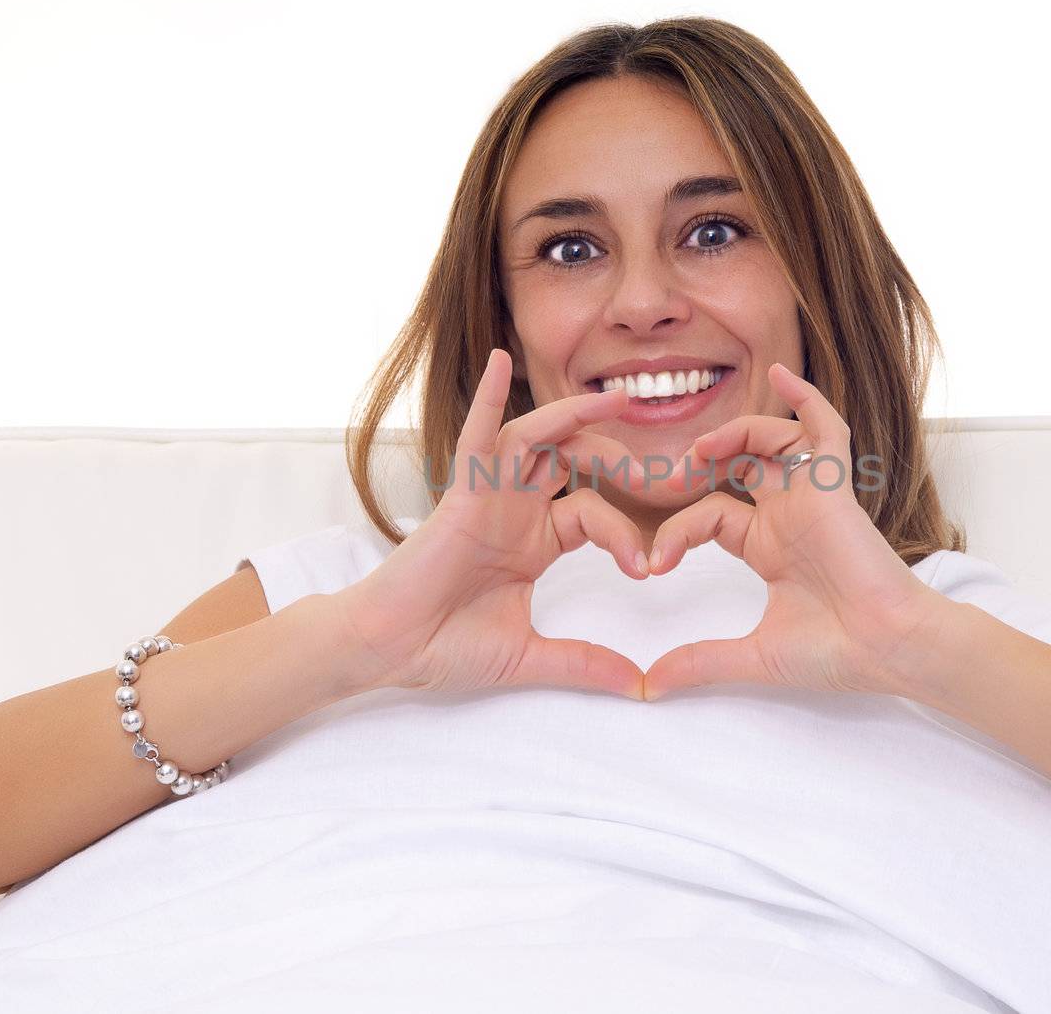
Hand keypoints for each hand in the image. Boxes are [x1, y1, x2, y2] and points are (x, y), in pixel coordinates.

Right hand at [332, 348, 651, 699]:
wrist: (391, 651)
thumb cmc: (445, 645)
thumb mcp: (532, 655)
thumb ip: (585, 663)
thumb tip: (640, 688)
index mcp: (534, 539)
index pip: (594, 514)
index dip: (626, 534)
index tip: (645, 571)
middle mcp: (514, 508)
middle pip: (573, 460)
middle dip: (616, 459)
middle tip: (659, 474)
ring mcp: (487, 497)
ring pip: (534, 438)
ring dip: (573, 415)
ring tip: (616, 399)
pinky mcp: (459, 497)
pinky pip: (475, 439)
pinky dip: (485, 399)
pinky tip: (498, 362)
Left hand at [641, 363, 953, 700]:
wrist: (891, 651)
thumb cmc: (838, 653)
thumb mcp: (754, 655)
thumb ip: (702, 661)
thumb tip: (652, 686)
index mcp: (769, 545)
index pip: (711, 514)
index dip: (677, 532)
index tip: (654, 567)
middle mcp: (789, 513)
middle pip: (739, 463)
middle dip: (700, 461)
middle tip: (665, 474)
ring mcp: (813, 497)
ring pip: (772, 440)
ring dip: (734, 434)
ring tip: (699, 451)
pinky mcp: (837, 488)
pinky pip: (826, 430)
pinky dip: (807, 400)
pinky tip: (781, 376)